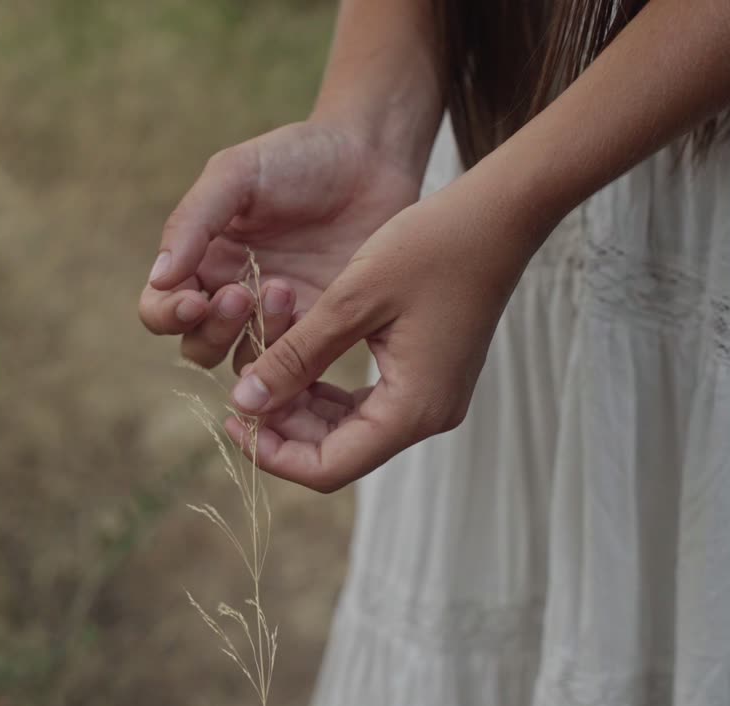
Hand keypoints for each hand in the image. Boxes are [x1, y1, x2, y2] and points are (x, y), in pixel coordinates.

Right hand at [139, 121, 422, 370]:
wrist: (370, 159)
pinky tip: (311, 314)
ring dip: (257, 338)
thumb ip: (193, 221)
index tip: (193, 300)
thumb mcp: (236, 174)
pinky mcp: (321, 327)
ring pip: (246, 362)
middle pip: (199, 344)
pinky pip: (297, 364)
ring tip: (284, 289)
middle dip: (214, 329)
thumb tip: (160, 278)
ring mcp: (278, 315)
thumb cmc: (297, 157)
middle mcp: (233, 293)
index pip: (160, 308)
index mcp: (202, 259)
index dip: (167, 314)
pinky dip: (295, 355)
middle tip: (241, 294)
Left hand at [222, 186, 554, 491]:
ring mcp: (431, 397)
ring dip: (302, 406)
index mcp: (412, 408)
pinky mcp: (429, 375)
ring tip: (263, 367)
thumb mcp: (351, 300)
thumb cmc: (431, 248)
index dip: (273, 452)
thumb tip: (243, 402)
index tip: (231, 418)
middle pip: (338, 453)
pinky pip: (367, 402)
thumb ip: (297, 356)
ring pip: (349, 428)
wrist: (498, 214)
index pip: (328, 468)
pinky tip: (298, 358)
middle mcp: (427, 415)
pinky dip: (327, 387)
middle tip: (240, 387)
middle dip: (283, 427)